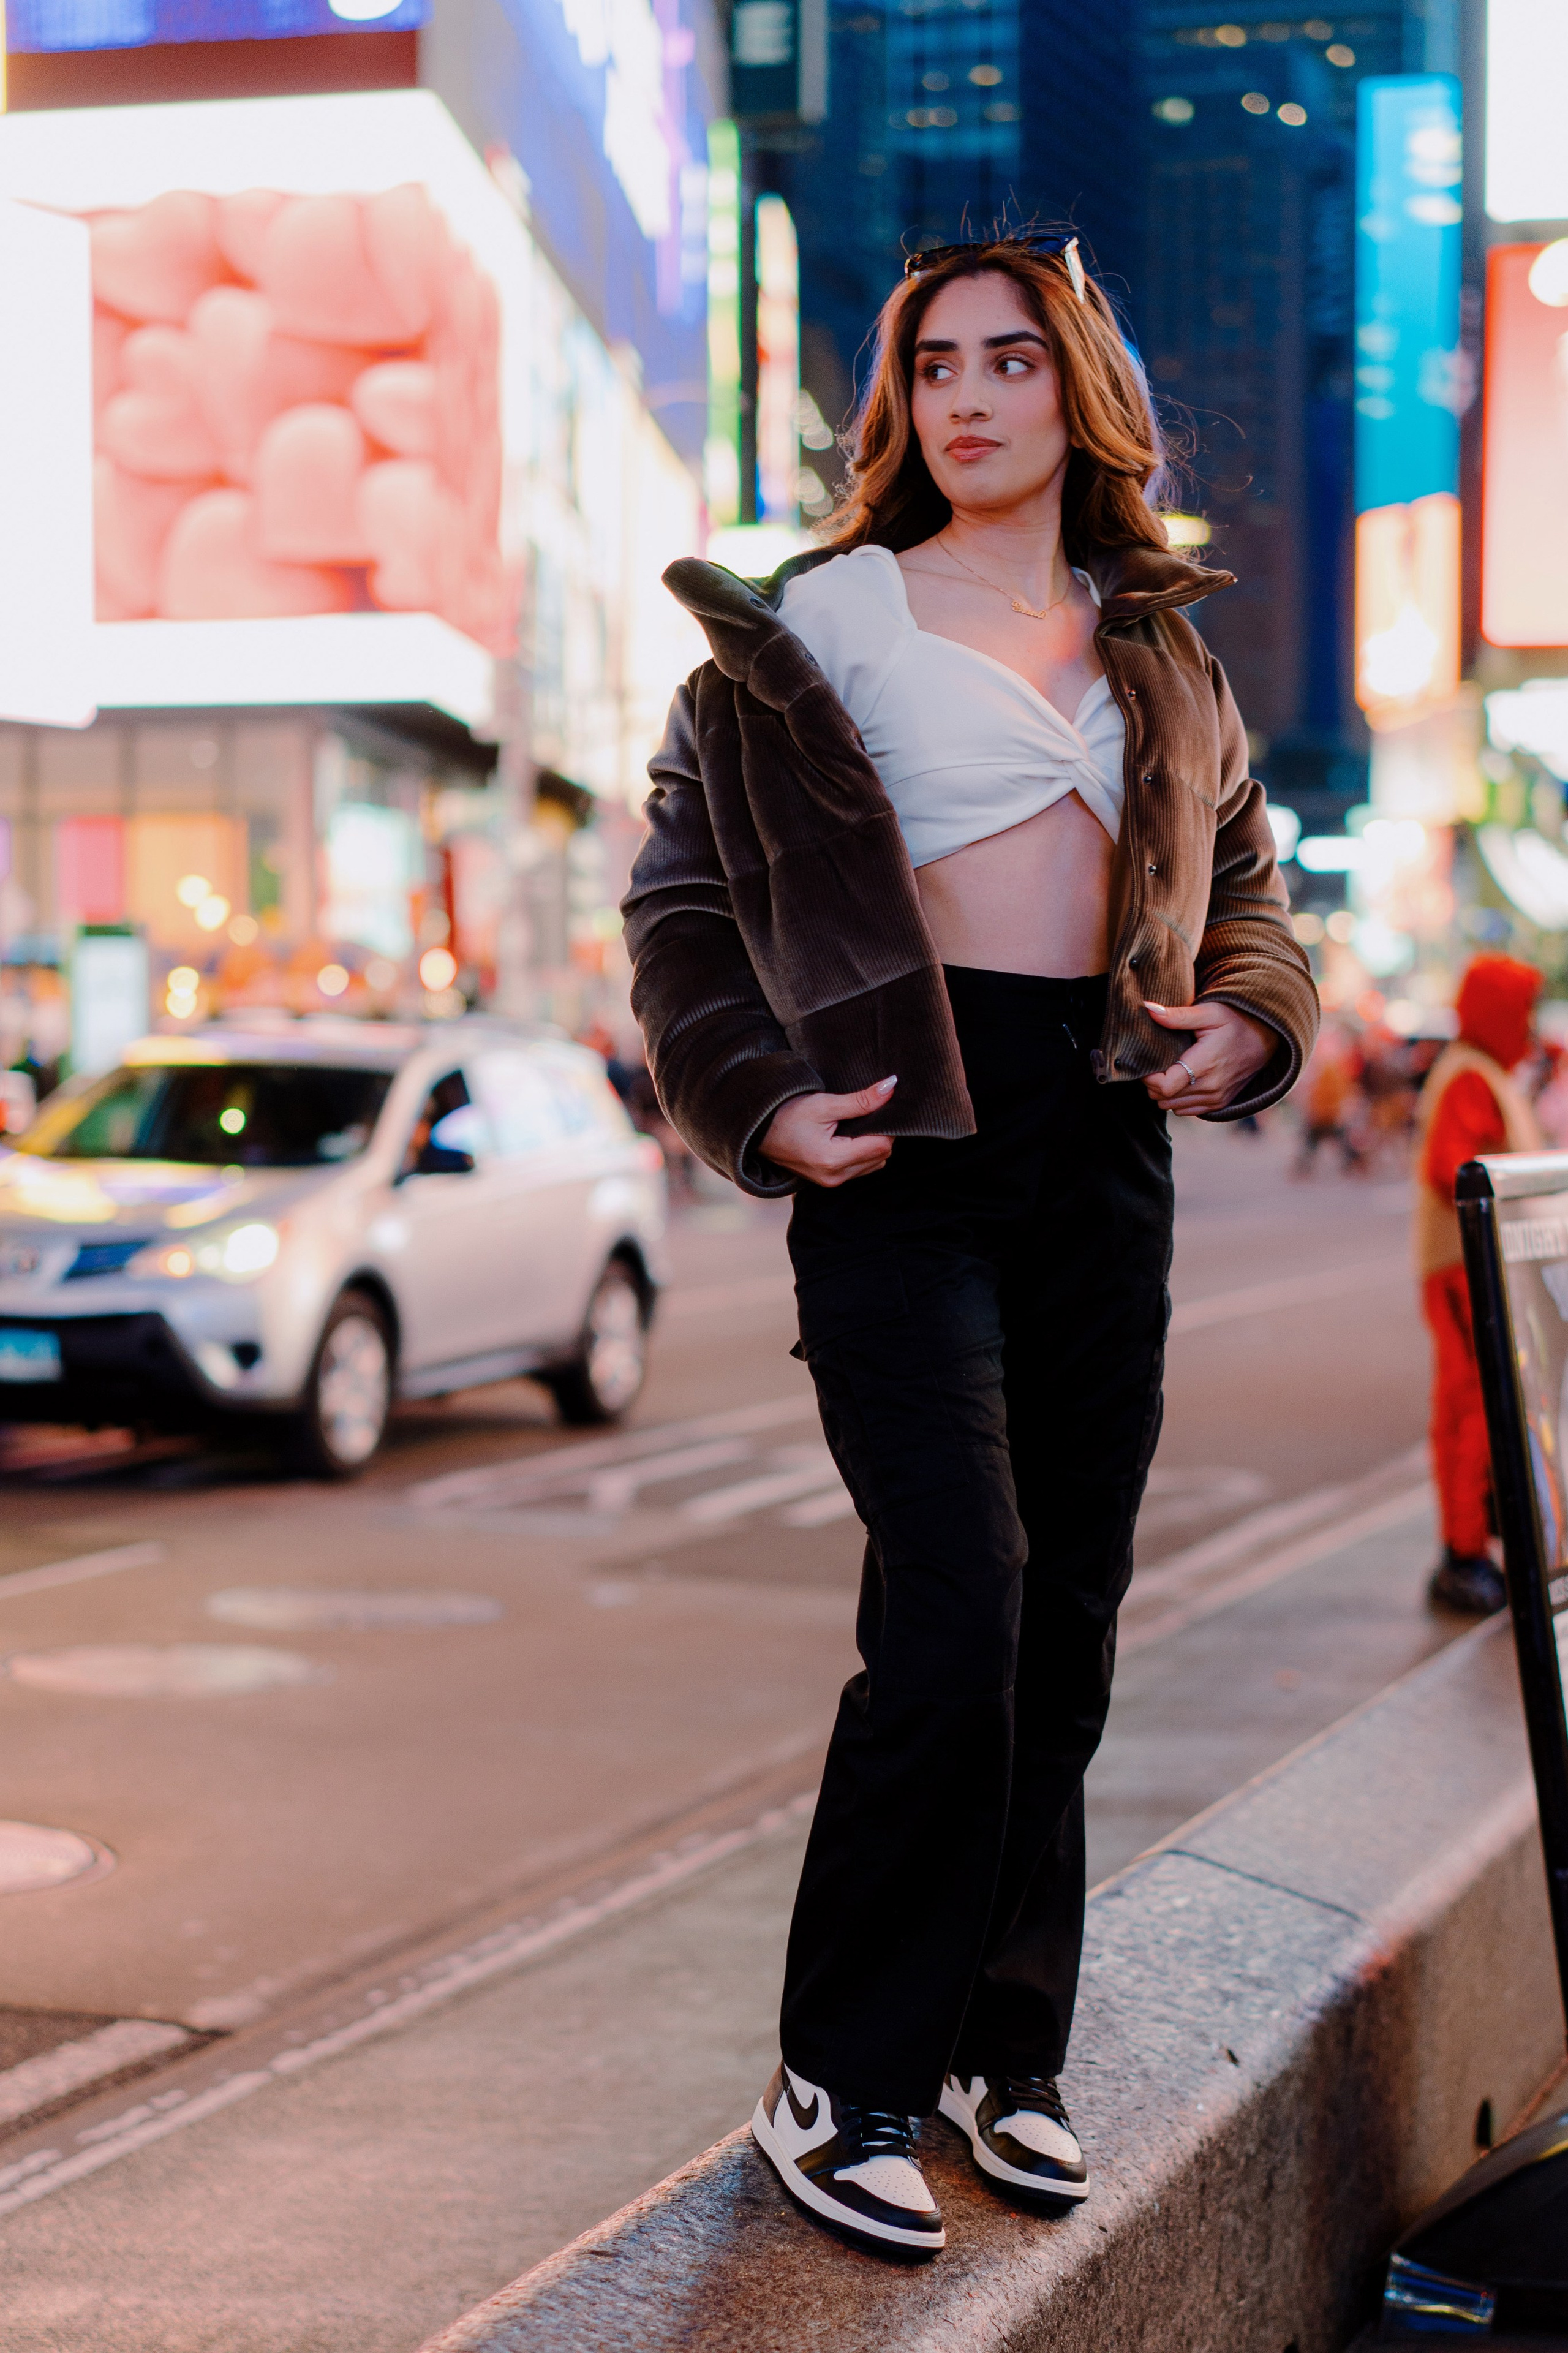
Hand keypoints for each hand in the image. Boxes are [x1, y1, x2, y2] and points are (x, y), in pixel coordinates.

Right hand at [761, 1077, 897, 1186]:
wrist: (756, 1131)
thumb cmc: (785, 1115)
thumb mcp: (823, 1104)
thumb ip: (860, 1100)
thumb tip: (889, 1088)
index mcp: (833, 1160)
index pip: (882, 1145)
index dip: (886, 1125)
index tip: (879, 1107)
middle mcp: (834, 1177)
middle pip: (881, 1156)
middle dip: (881, 1135)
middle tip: (867, 1113)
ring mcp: (831, 1182)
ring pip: (873, 1164)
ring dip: (872, 1145)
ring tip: (856, 1124)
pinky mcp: (828, 1181)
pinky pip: (859, 1169)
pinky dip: (862, 1153)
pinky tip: (849, 1136)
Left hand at [1141, 1001, 1272, 1116]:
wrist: (1265, 1039)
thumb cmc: (1235, 1021)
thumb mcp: (1209, 1013)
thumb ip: (1178, 1015)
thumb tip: (1148, 1008)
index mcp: (1205, 1065)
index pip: (1164, 1087)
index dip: (1149, 1077)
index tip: (1148, 1062)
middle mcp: (1211, 1087)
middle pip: (1164, 1098)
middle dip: (1152, 1084)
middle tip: (1155, 1064)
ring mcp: (1216, 1098)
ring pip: (1172, 1107)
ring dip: (1164, 1093)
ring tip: (1167, 1071)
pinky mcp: (1219, 1104)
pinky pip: (1186, 1111)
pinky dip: (1177, 1100)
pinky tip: (1180, 1081)